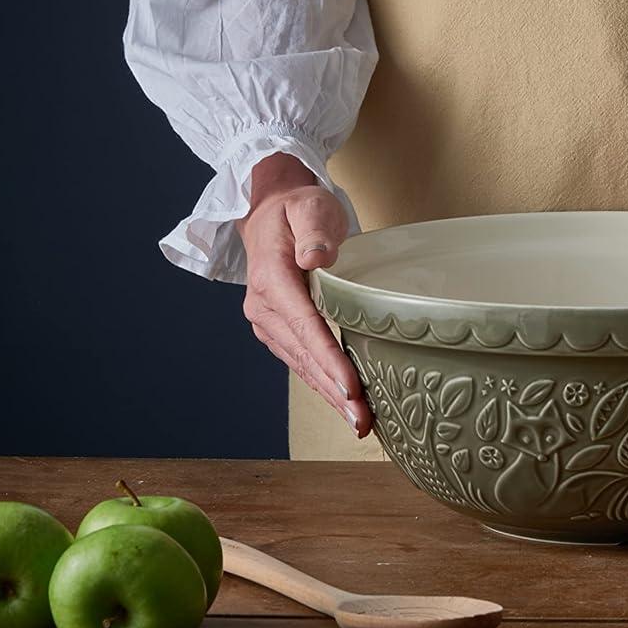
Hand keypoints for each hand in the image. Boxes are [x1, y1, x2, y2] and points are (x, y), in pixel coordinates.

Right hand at [236, 153, 372, 438]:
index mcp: (272, 278)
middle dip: (334, 391)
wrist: (270, 212)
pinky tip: (343, 403)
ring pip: (302, 364)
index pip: (305, 326)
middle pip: (304, 355)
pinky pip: (301, 360)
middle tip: (363, 421)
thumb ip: (314, 230)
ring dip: (329, 395)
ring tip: (359, 422)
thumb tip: (317, 258)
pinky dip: (322, 382)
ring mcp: (268, 320)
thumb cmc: (297, 208)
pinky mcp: (278, 328)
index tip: (350, 387)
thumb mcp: (309, 205)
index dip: (328, 359)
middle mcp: (264, 306)